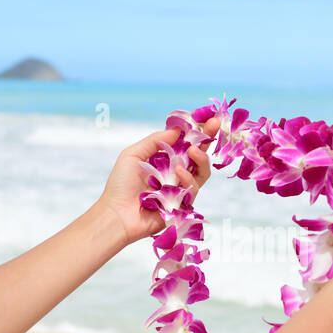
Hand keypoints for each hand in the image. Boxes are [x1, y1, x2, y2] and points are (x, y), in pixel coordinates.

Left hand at [94, 118, 219, 245]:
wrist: (117, 214)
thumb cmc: (120, 185)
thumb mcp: (133, 154)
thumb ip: (155, 141)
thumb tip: (178, 129)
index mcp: (164, 159)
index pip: (185, 142)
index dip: (197, 130)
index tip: (208, 118)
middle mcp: (174, 173)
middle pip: (198, 155)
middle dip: (208, 138)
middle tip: (214, 125)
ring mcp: (180, 189)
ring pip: (201, 172)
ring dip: (200, 158)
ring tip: (193, 151)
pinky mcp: (183, 204)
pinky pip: (193, 189)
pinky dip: (187, 178)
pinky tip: (178, 173)